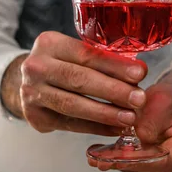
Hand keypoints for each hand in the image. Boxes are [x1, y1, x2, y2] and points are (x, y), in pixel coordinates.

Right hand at [2, 31, 147, 135]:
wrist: (31, 82)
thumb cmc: (63, 64)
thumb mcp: (76, 53)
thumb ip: (103, 59)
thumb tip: (138, 73)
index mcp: (49, 43)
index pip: (86, 54)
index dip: (114, 65)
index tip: (140, 74)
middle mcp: (36, 67)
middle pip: (79, 80)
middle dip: (113, 91)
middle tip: (138, 99)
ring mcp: (32, 93)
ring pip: (73, 105)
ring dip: (105, 113)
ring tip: (129, 118)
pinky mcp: (35, 116)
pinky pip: (70, 124)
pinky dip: (96, 127)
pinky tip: (115, 128)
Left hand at [87, 81, 171, 171]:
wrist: (169, 101)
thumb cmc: (170, 98)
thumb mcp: (162, 100)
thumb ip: (151, 120)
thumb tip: (138, 137)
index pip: (165, 161)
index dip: (141, 160)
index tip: (119, 157)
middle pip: (150, 168)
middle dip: (123, 163)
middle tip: (99, 160)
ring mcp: (165, 168)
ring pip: (138, 169)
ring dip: (116, 162)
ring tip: (94, 156)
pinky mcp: (150, 167)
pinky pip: (132, 165)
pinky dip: (115, 159)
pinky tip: (97, 154)